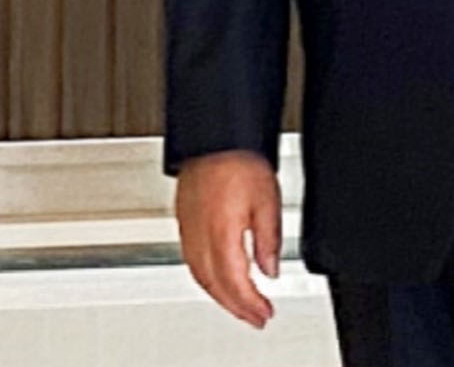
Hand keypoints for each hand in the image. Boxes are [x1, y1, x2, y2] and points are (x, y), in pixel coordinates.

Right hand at [175, 150, 284, 326]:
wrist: (214, 135)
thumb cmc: (239, 159)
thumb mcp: (268, 201)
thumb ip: (268, 240)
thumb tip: (270, 270)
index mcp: (221, 233)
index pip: (234, 283)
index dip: (249, 305)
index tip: (264, 314)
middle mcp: (199, 235)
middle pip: (214, 285)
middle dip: (235, 307)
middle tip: (254, 317)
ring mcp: (187, 228)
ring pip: (199, 275)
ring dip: (219, 296)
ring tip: (239, 305)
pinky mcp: (183, 220)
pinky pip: (191, 260)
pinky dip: (206, 278)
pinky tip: (217, 278)